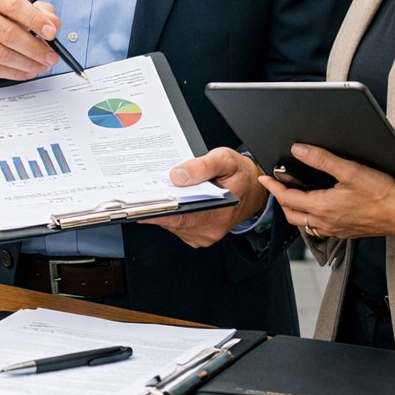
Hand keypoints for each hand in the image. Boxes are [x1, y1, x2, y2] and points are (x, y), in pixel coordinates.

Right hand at [0, 0, 59, 80]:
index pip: (14, 6)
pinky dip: (15, 73)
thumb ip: (36, 11)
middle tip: (51, 56)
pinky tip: (27, 71)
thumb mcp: (10, 6)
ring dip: (27, 64)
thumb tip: (53, 22)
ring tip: (41, 65)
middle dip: (35, 48)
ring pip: (2, 55)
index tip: (52, 33)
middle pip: (9, 34)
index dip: (36, 21)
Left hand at [142, 146, 266, 247]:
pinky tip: (171, 200)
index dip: (156, 211)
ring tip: (158, 192)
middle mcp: (209, 229)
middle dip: (156, 206)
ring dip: (163, 210)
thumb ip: (202, 166)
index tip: (138, 203)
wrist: (256, 189)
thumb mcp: (225, 159)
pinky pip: (177, 226)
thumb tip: (178, 175)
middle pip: (171, 221)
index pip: (178, 217)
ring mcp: (203, 234)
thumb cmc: (241, 174)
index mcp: (217, 212)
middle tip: (142, 191)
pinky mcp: (199, 234)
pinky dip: (170, 213)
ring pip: (172, 225)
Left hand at [257, 143, 394, 239]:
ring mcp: (335, 230)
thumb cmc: (381, 194)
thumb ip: (321, 160)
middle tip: (276, 187)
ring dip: (294, 211)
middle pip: (292, 215)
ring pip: (304, 224)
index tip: (264, 179)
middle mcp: (325, 223)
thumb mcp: (350, 170)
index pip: (288, 198)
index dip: (273, 187)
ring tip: (293, 196)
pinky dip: (309, 218)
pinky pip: (318, 228)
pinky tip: (316, 208)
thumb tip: (298, 150)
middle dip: (281, 200)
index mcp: (322, 207)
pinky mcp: (344, 233)